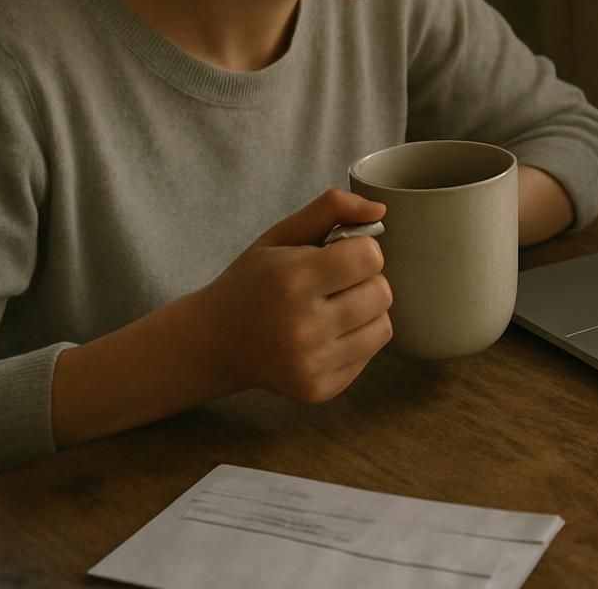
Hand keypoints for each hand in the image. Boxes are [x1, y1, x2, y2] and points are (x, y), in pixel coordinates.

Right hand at [192, 189, 392, 403]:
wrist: (214, 342)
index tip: (335, 257)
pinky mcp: (318, 390)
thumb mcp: (281, 235)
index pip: (370, 257)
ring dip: (366, 312)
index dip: (358, 251)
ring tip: (332, 308)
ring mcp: (310, 364)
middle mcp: (302, 327)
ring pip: (383, 326)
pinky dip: (356, 340)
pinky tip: (325, 335)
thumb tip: (380, 209)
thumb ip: (330, 208)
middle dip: (365, 281)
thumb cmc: (254, 282)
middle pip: (382, 292)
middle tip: (333, 284)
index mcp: (292, 280)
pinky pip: (369, 354)